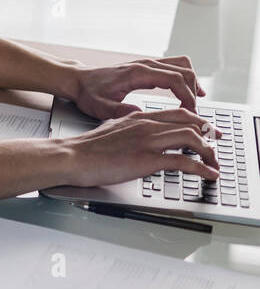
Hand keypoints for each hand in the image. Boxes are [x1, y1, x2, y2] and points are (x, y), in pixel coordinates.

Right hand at [60, 107, 221, 187]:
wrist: (71, 156)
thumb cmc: (86, 148)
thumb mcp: (112, 132)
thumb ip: (130, 131)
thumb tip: (139, 139)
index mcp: (137, 118)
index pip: (177, 113)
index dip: (197, 121)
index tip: (206, 131)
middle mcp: (146, 125)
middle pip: (190, 122)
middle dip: (209, 133)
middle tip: (217, 144)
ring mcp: (147, 141)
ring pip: (192, 138)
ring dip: (209, 152)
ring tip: (214, 164)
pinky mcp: (147, 159)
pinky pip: (184, 162)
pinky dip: (202, 169)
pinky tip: (208, 175)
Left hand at [70, 55, 205, 119]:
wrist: (78, 81)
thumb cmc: (88, 93)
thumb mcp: (100, 107)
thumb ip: (119, 112)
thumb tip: (140, 116)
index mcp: (137, 74)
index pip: (174, 79)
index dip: (187, 96)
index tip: (191, 112)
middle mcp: (144, 65)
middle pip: (183, 70)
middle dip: (193, 91)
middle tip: (194, 112)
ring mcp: (146, 64)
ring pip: (181, 65)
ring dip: (193, 82)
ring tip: (196, 102)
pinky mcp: (146, 67)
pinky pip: (174, 67)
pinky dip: (186, 77)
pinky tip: (189, 92)